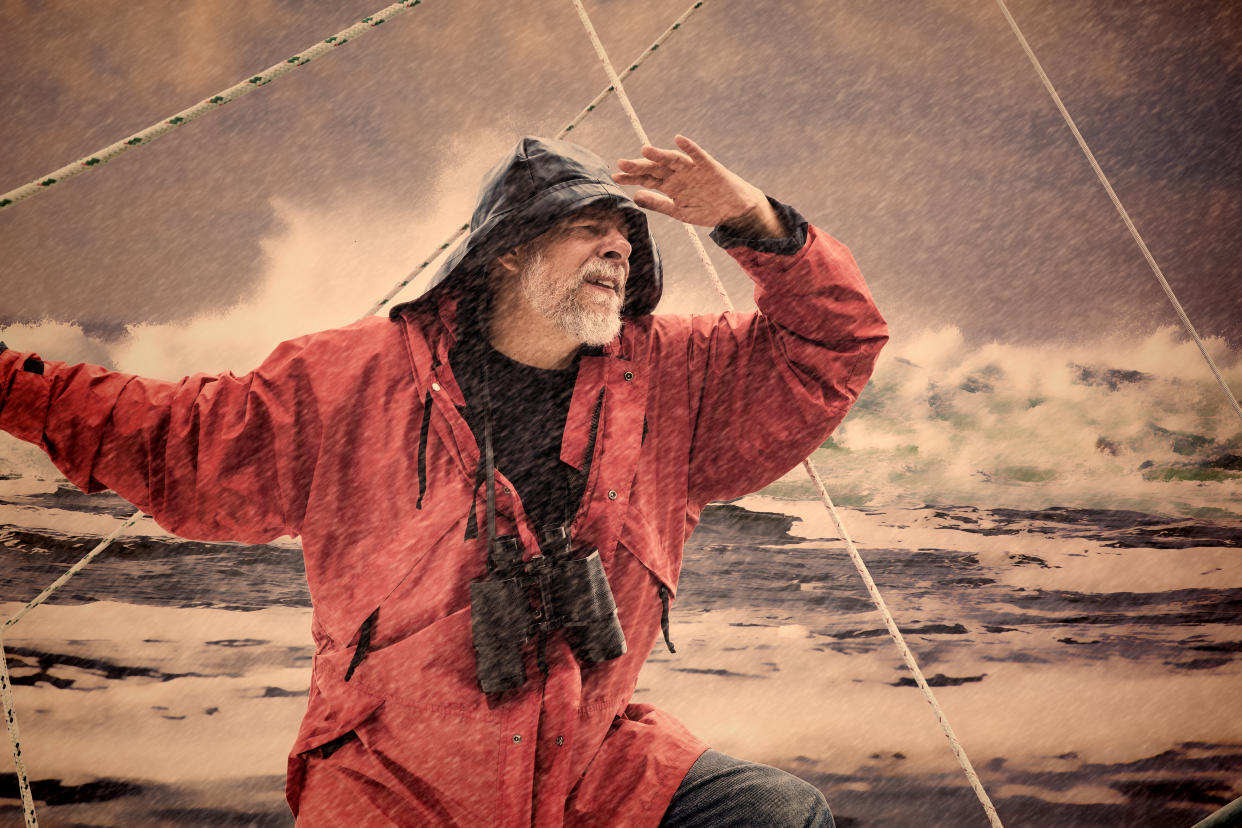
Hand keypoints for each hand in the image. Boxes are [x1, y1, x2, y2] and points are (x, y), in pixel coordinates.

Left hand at [612, 135, 785, 237]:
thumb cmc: (706, 208)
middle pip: (656, 168)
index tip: (615, 177)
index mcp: (670, 185)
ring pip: (673, 160)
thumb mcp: (679, 212)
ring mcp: (692, 169)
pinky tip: (679, 139)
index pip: (647, 179)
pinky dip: (689, 147)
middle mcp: (678, 174)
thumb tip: (635, 196)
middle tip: (622, 164)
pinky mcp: (709, 166)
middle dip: (640, 166)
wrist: (734, 210)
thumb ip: (658, 204)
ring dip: (660, 154)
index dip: (631, 178)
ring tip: (645, 150)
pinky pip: (698, 155)